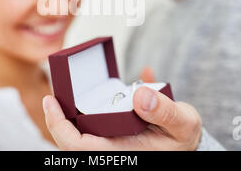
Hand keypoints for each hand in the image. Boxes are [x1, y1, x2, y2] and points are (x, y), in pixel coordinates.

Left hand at [42, 67, 202, 150]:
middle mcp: (112, 148)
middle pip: (72, 140)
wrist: (189, 143)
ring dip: (70, 113)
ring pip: (80, 131)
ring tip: (65, 91)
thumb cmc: (184, 137)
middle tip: (53, 93)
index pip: (78, 146)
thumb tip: (140, 95)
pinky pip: (94, 122)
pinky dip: (87, 107)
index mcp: (121, 152)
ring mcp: (112, 141)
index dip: (59, 126)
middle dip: (57, 118)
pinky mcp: (115, 132)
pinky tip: (96, 88)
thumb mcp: (184, 123)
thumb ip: (165, 111)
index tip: (51, 101)